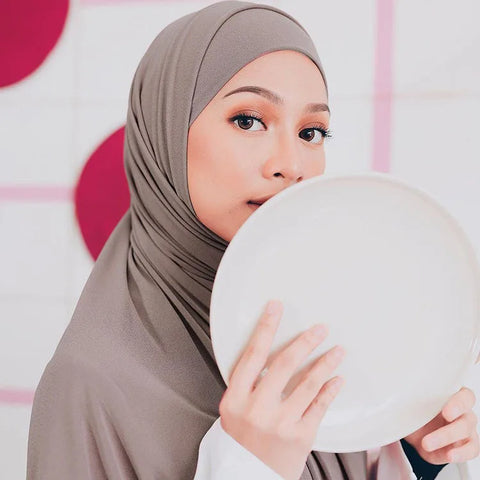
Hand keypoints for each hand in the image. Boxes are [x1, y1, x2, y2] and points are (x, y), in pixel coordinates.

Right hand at [218, 299, 344, 479]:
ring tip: (338, 349)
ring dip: (325, 362)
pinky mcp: (300, 438)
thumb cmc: (241, 438)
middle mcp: (257, 409)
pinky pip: (319, 406)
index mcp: (235, 399)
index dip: (265, 328)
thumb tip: (266, 347)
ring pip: (308, 383)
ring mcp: (280, 424)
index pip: (253, 354)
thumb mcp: (233, 408)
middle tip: (320, 328)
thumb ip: (246, 382)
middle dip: (304, 342)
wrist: (247, 476)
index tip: (276, 307)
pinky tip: (337, 378)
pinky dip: (330, 389)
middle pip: (284, 364)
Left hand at [403, 387, 478, 463]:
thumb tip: (394, 392)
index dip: (458, 404)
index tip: (445, 412)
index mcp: (451, 394)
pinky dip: (460, 454)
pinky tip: (448, 455)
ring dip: (446, 441)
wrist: (413, 428)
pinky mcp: (465, 444)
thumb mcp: (409, 400)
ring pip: (467, 434)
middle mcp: (462, 410)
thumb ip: (409, 395)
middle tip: (429, 436)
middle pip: (466, 418)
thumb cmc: (414, 409)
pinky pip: (471, 450)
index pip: (465, 396)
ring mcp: (466, 428)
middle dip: (448, 430)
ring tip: (426, 444)